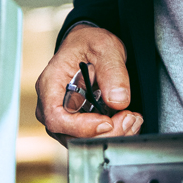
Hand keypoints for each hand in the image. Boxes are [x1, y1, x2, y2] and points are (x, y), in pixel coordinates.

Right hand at [35, 24, 143, 142]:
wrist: (88, 45)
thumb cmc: (88, 43)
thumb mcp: (104, 47)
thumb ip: (112, 72)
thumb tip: (118, 100)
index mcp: (50, 83)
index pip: (56, 117)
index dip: (81, 127)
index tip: (107, 122)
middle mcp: (51, 103)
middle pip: (69, 134)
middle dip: (103, 133)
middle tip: (129, 118)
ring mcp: (62, 115)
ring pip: (81, 140)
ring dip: (110, 135)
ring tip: (132, 118)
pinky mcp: (75, 122)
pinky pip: (90, 136)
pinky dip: (111, 133)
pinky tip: (127, 120)